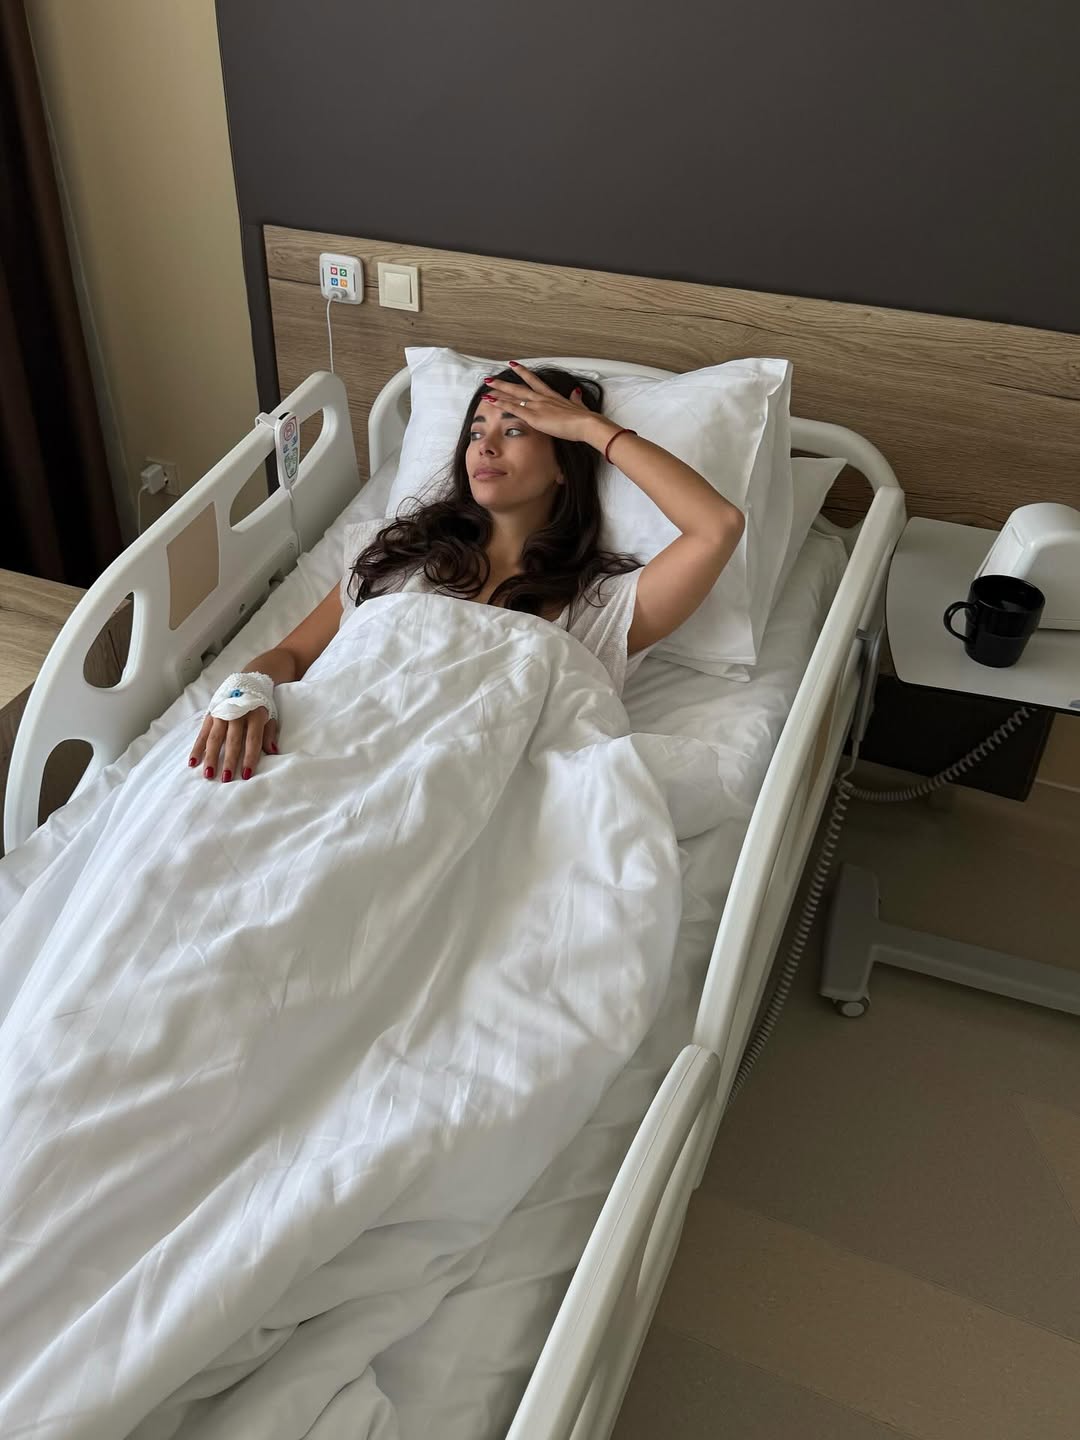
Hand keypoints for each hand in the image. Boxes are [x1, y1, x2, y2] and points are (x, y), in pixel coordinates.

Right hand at [187, 708, 278, 781]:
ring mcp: (221, 714)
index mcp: (255, 715)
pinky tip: (193, 762)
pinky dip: (197, 748)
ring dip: (211, 757)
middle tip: (225, 778)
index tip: (246, 774)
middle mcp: (236, 715)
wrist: (247, 682)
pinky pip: (202, 734)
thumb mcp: (270, 716)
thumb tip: (272, 751)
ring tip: (208, 774)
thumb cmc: (260, 705)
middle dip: (229, 760)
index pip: (252, 740)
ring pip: (215, 739)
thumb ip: (269, 733)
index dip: (249, 758)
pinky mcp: (210, 715)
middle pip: (232, 741)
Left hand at [482, 364, 615, 446]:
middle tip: (491, 377)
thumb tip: (576, 392)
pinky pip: (513, 408)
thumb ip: (575, 399)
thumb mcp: (579, 405)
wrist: (586, 423)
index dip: (523, 372)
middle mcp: (542, 397)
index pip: (534, 381)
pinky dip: (501, 404)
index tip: (514, 365)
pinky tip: (491, 401)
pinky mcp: (533, 416)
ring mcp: (536, 405)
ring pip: (513, 395)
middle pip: (518, 386)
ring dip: (498, 391)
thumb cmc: (584, 418)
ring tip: (486, 386)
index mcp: (551, 395)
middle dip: (504, 382)